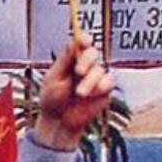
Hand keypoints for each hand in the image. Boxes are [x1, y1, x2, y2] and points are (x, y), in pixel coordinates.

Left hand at [36, 32, 113, 150]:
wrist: (59, 122)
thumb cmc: (52, 99)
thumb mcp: (54, 79)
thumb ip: (64, 61)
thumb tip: (73, 42)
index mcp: (71, 59)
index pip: (81, 43)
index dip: (84, 39)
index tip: (84, 40)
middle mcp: (85, 66)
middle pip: (92, 53)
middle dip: (86, 60)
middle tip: (78, 72)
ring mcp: (96, 77)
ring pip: (100, 69)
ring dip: (90, 81)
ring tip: (79, 94)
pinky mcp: (104, 90)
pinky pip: (109, 81)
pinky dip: (101, 86)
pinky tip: (92, 95)